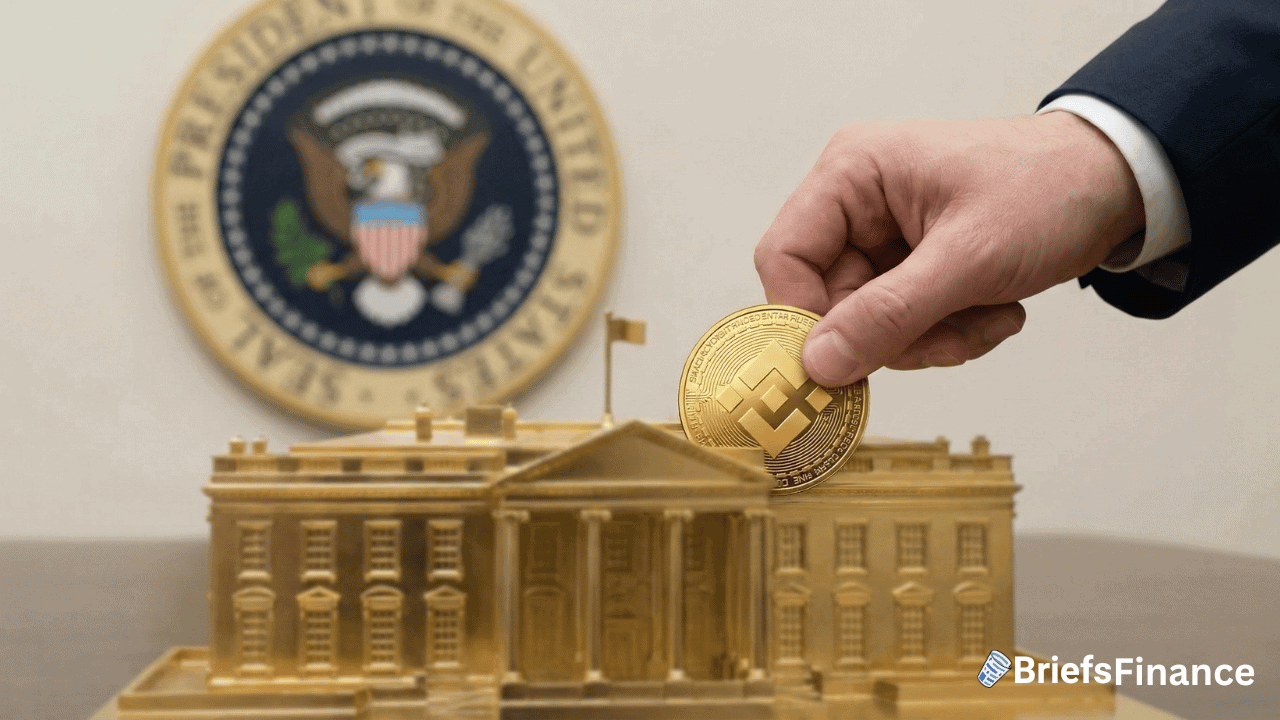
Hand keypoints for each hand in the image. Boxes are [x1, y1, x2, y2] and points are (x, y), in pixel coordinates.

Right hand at [754, 112, 1144, 385]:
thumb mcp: (969, 258)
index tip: (836, 367)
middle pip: (829, 301)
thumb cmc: (1049, 190)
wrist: (1117, 185)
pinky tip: (993, 310)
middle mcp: (857, 203)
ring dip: (931, 338)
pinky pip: (902, 325)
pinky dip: (948, 333)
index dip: (803, 316)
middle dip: (893, 333)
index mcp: (853, 174)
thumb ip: (889, 314)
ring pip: (868, 323)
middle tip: (949, 337)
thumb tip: (820, 363)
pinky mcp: (910, 267)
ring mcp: (883, 238)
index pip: (785, 256)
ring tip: (987, 315)